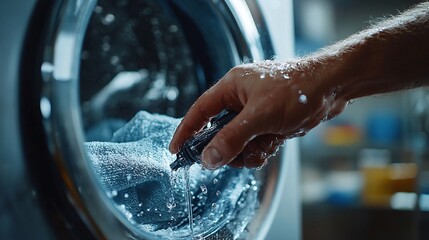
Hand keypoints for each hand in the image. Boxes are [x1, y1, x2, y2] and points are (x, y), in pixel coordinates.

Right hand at [169, 60, 346, 168]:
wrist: (333, 87)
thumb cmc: (298, 89)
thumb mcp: (260, 116)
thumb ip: (232, 138)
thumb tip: (208, 158)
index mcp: (232, 88)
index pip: (200, 111)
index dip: (186, 131)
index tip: (176, 150)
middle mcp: (241, 100)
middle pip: (219, 132)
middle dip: (227, 148)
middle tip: (233, 158)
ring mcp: (256, 113)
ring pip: (238, 142)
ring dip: (248, 152)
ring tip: (262, 149)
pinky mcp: (269, 123)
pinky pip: (255, 144)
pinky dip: (261, 150)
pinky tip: (272, 146)